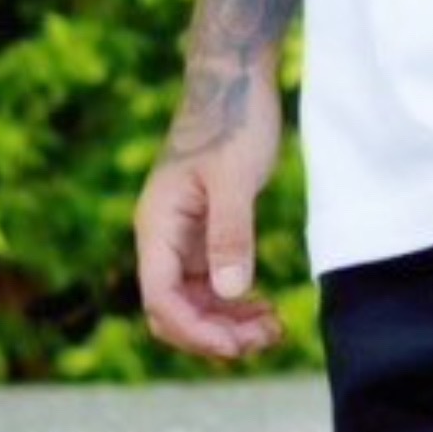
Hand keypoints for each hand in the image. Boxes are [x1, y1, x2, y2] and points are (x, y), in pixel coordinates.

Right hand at [134, 62, 286, 361]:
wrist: (236, 85)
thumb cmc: (233, 123)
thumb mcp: (234, 180)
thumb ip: (230, 235)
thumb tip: (230, 293)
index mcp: (157, 226)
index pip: (160, 300)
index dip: (195, 332)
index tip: (237, 345)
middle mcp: (164, 241)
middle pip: (175, 314)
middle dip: (216, 335)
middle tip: (266, 336)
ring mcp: (184, 244)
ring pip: (197, 309)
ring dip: (231, 327)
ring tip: (274, 327)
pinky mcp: (206, 242)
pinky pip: (214, 293)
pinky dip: (238, 309)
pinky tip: (268, 310)